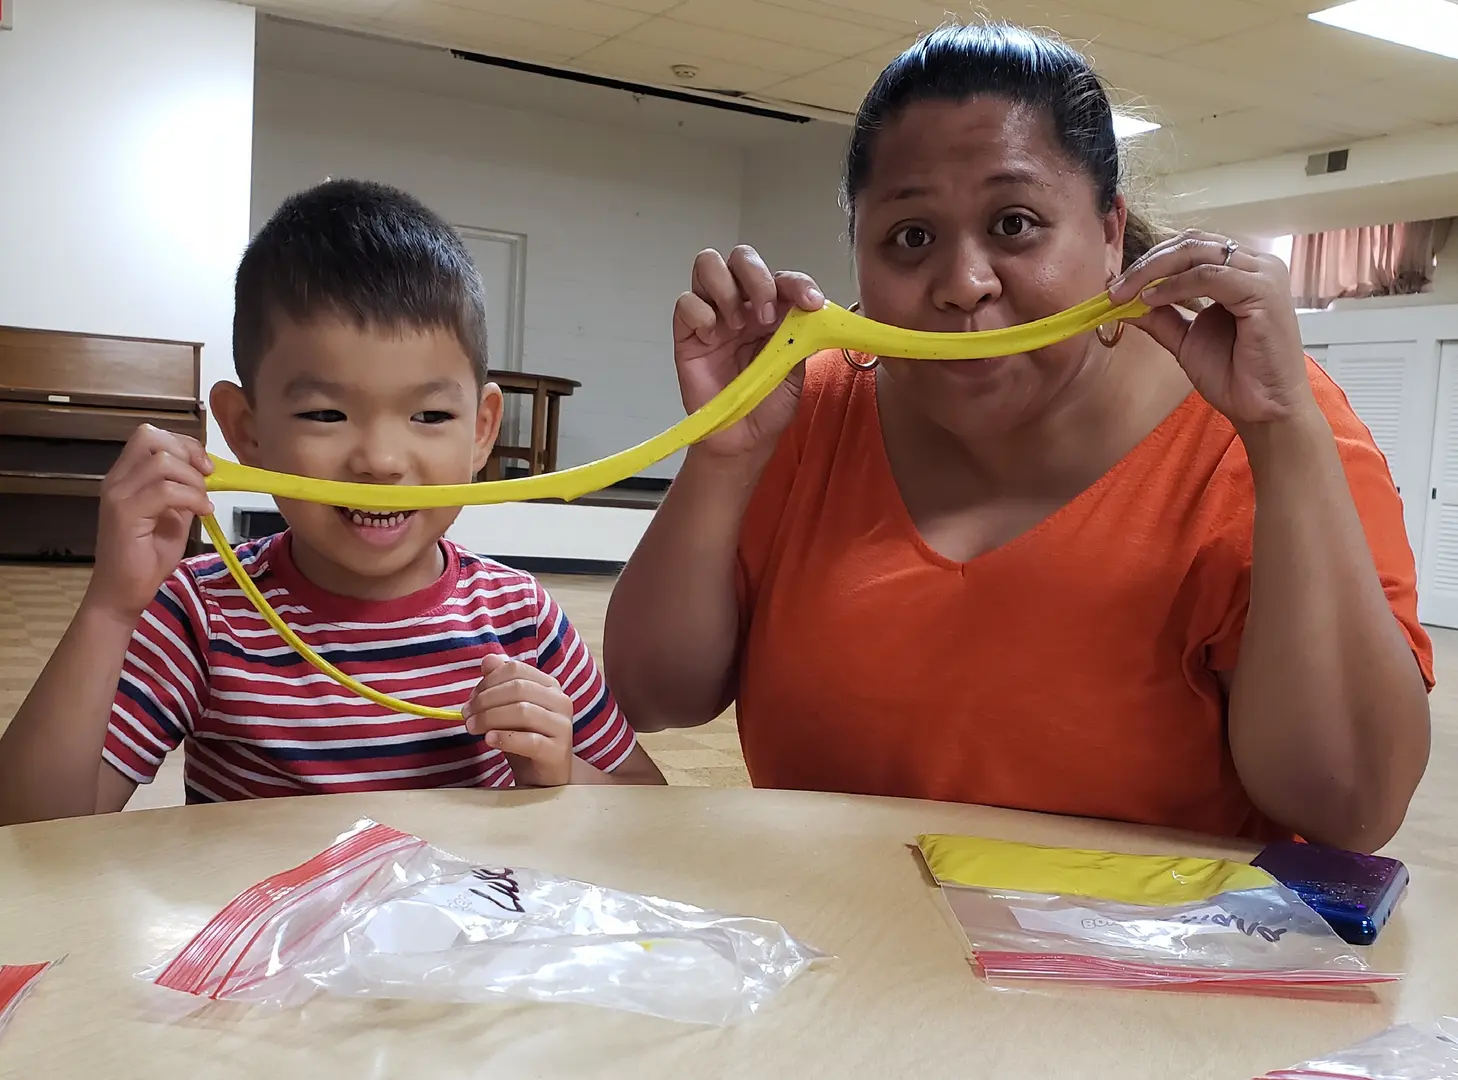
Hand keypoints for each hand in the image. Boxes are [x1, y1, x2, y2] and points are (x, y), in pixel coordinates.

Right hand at [87, 425, 212, 621]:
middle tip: (207, 478)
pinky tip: (203, 513)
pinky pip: (165, 491)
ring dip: (192, 479)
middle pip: (151, 437)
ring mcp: (117, 495)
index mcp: (125, 477)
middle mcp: (116, 480)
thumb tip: (206, 473)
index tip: (206, 466)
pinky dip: (192, 498)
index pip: (149, 435)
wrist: (123, 593)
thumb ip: (183, 491)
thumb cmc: (146, 557)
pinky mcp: (124, 514)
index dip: (183, 443)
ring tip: (202, 502)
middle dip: (188, 452)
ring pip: (161, 462)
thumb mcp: (174, 516)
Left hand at [462, 654, 574, 786]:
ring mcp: (563, 727)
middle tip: (466, 715)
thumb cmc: (525, 739)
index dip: (488, 681)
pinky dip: (505, 738)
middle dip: (485, 700)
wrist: (544, 778)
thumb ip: (500, 684)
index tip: (470, 699)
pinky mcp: (558, 752)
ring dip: (490, 718)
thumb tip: (488, 659)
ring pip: (523, 712)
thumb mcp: (509, 710)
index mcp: (550, 686)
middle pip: (518, 689)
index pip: (516, 670)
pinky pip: (530, 740)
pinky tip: (489, 740)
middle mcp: (561, 701)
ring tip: (472, 728)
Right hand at [675, 245, 824, 457]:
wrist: (743, 439)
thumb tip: (814, 308)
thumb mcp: (796, 369)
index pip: (781, 278)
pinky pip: (686, 303)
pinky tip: (712, 338)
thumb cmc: (769, 405)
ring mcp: (712, 317)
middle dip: (757, 277)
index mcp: (771, 310)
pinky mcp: (686, 334)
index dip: (796, 282)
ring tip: (738, 326)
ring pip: (708, 265)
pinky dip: (701, 313)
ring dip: (727, 289)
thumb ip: (802, 336)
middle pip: (741, 257)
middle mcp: (741, 305)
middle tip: (766, 315)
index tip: (811, 302)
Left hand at [1110, 230, 1315, 429]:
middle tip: (1115, 288)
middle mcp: (1256, 265)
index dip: (1149, 261)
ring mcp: (1264, 275)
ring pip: (1196, 253)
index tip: (1116, 286)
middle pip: (1190, 243)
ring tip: (1126, 294)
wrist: (1263, 409)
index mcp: (1241, 270)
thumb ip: (1159, 316)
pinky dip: (1175, 286)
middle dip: (1146, 264)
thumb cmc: (1234, 375)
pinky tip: (1152, 299)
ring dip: (1153, 271)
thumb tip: (1123, 301)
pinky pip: (1209, 276)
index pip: (1189, 247)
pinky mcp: (1264, 292)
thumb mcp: (1185, 338)